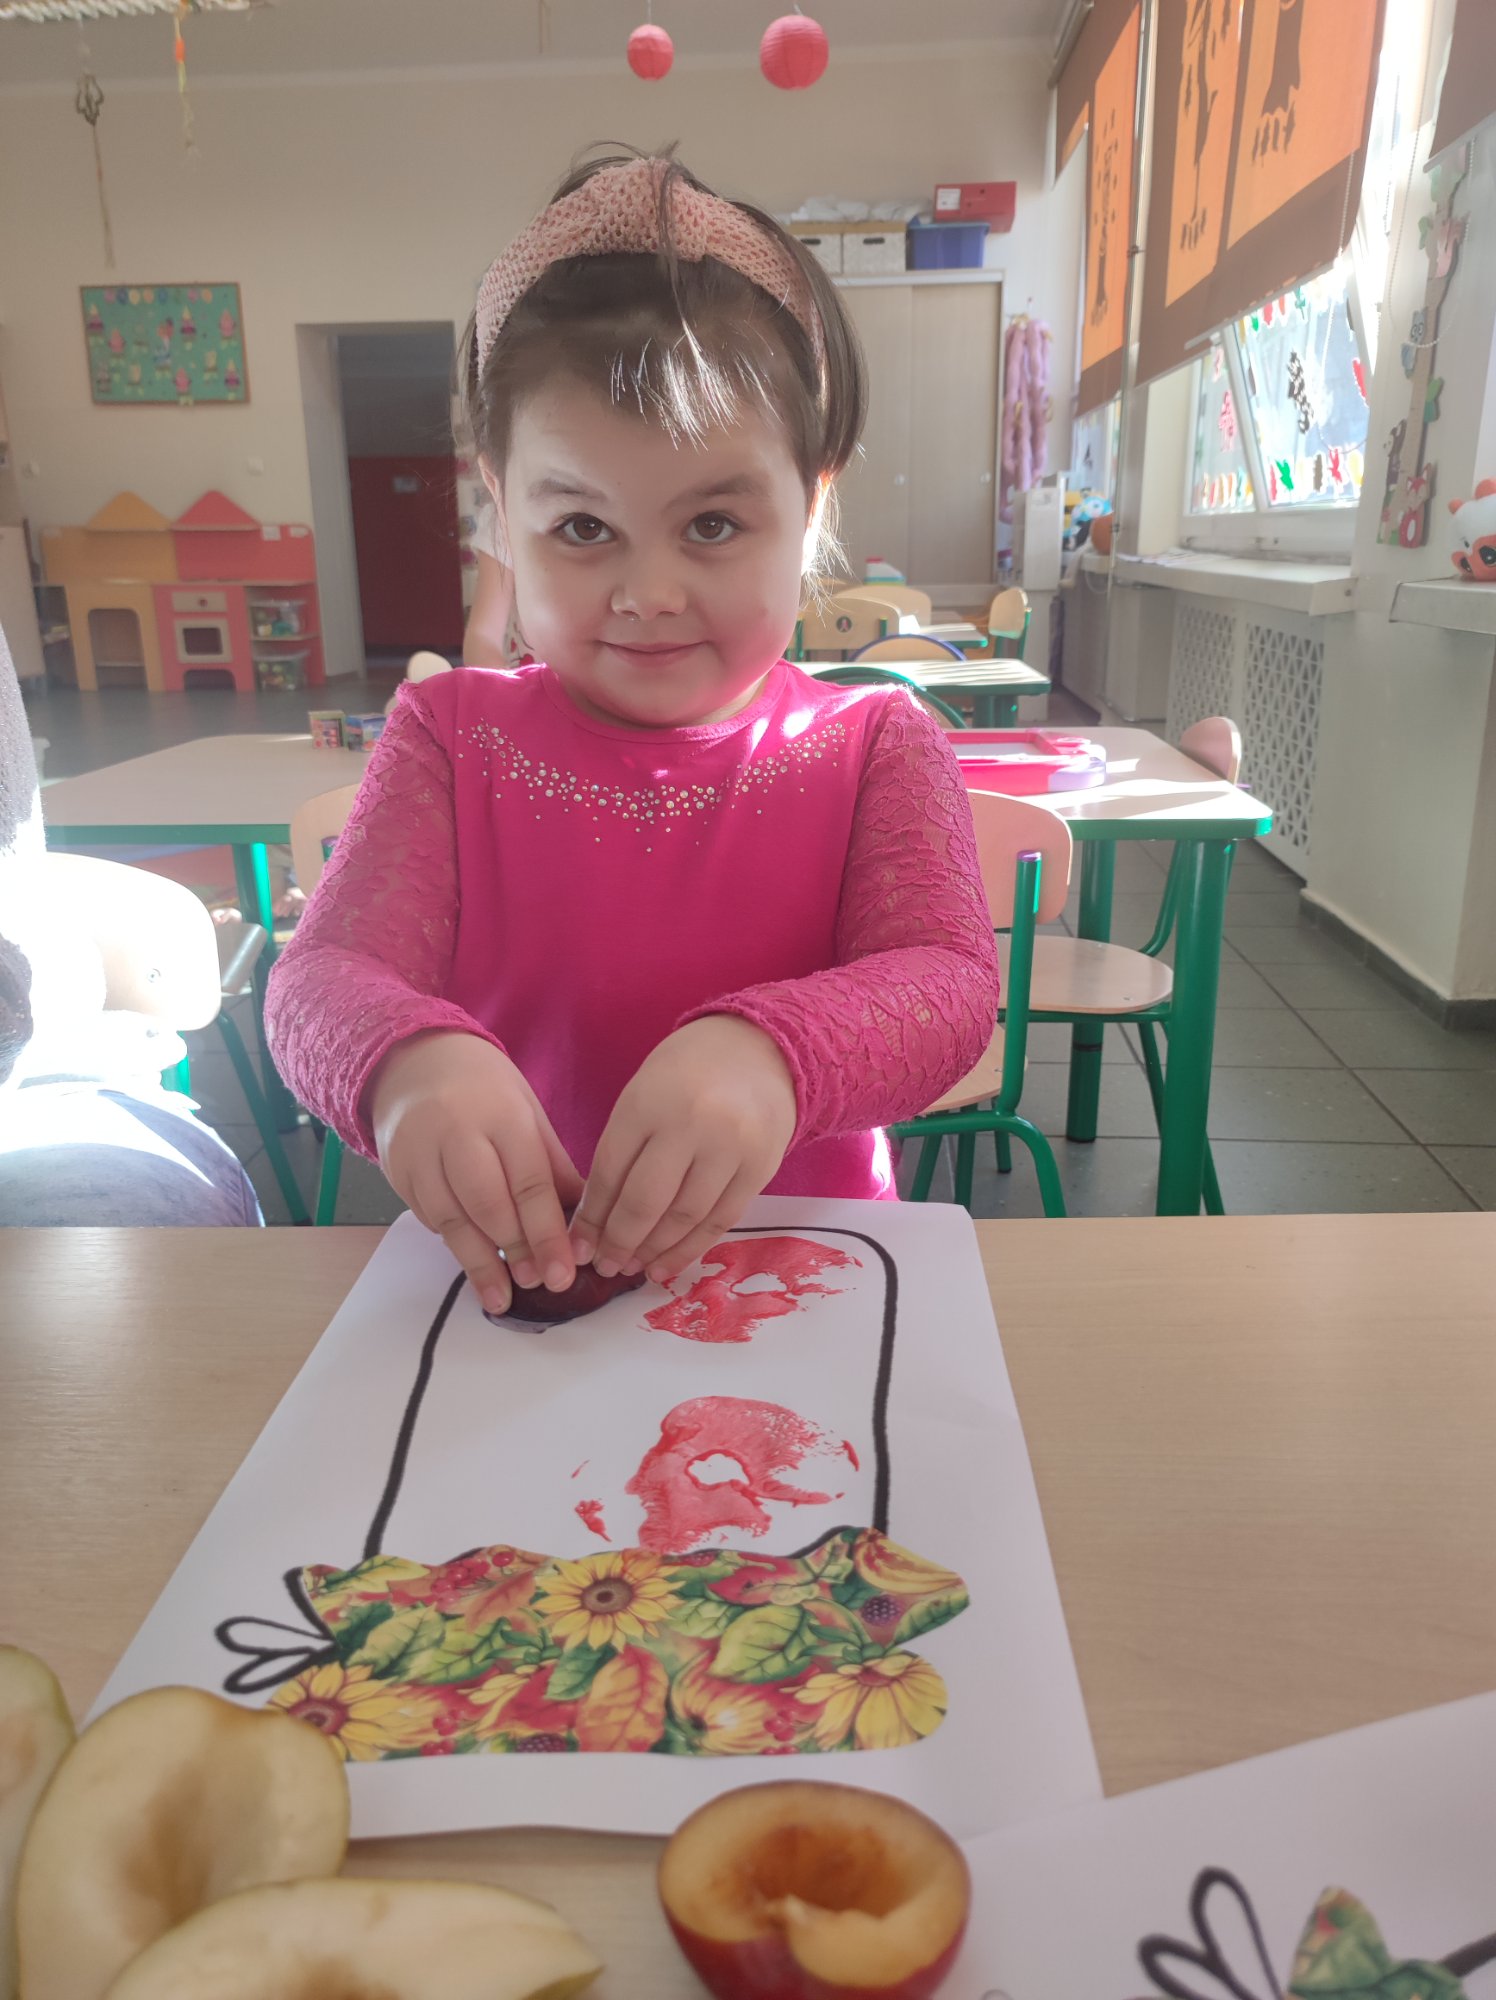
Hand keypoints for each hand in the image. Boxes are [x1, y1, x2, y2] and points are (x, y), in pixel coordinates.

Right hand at [367, 1030, 582, 1314]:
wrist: (414, 1061)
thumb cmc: (485, 1090)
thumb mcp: (528, 1112)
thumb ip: (552, 1166)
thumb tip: (583, 1221)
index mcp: (502, 1115)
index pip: (529, 1182)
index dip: (547, 1233)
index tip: (562, 1272)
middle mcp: (457, 1132)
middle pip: (487, 1204)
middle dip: (515, 1251)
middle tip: (538, 1284)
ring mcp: (419, 1152)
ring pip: (450, 1218)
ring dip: (479, 1263)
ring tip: (501, 1297)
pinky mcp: (396, 1170)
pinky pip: (427, 1216)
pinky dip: (453, 1242)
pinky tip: (473, 1265)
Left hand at [570, 1016, 797, 1286]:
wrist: (761, 1049)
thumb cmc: (687, 1074)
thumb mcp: (643, 1096)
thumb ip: (621, 1152)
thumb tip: (594, 1223)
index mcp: (649, 1101)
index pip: (610, 1171)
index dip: (591, 1216)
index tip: (577, 1246)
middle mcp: (692, 1123)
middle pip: (646, 1201)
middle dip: (619, 1242)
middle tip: (604, 1266)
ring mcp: (731, 1147)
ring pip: (685, 1217)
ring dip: (655, 1251)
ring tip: (633, 1268)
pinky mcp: (761, 1167)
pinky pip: (722, 1220)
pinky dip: (692, 1248)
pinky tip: (668, 1263)